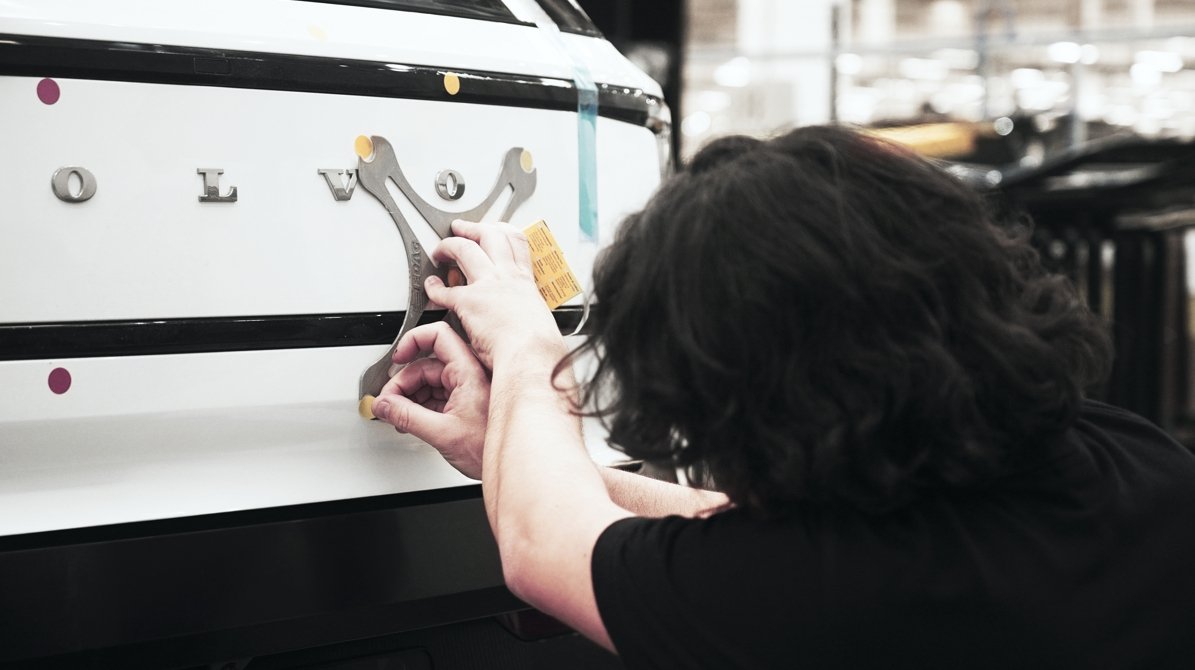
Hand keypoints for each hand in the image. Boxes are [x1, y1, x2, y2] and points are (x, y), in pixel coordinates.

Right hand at [371, 321, 489, 478]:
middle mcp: (469, 375)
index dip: (413, 341)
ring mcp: (466, 389)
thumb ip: (407, 417)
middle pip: (426, 364)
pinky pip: (435, 395)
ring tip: (398, 416)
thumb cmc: (489, 448)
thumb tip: (383, 405)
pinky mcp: (463, 403)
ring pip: (428, 381)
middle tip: (389, 402)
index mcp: (468, 372)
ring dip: (409, 396)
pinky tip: (410, 420)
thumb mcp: (442, 434)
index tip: (397, 358)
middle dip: (403, 382)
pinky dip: (419, 405)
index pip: (437, 336)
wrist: (510, 465)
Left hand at [426, 220, 563, 368]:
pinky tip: (431, 288)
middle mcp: (506, 277)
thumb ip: (529, 312)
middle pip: (489, 236)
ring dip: (449, 246)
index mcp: (525, 282)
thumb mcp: (540, 319)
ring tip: (440, 250)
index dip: (501, 230)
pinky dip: (434, 288)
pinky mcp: (468, 302)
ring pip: (465, 250)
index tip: (494, 228)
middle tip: (461, 228)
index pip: (516, 242)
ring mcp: (487, 286)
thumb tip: (528, 320)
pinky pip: (445, 290)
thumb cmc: (538, 348)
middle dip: (472, 228)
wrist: (530, 356)